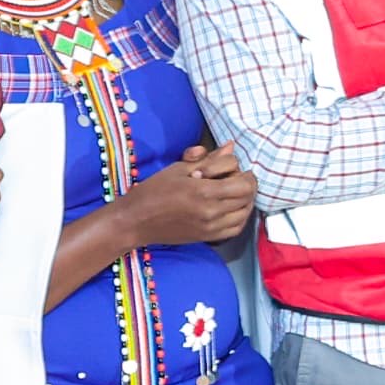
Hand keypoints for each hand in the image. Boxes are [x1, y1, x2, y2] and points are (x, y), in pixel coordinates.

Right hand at [127, 142, 260, 248]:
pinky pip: (236, 229)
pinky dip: (239, 217)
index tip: (238, 171)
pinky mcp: (208, 237)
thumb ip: (209, 159)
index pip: (245, 185)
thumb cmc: (154, 190)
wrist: (136, 220)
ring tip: (233, 193)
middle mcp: (212, 212)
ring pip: (244, 214)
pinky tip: (231, 208)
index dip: (246, 176)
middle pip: (247, 199)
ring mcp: (211, 228)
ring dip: (244, 201)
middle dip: (246, 186)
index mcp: (204, 192)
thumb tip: (230, 146)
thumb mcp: (180, 168)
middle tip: (234, 179)